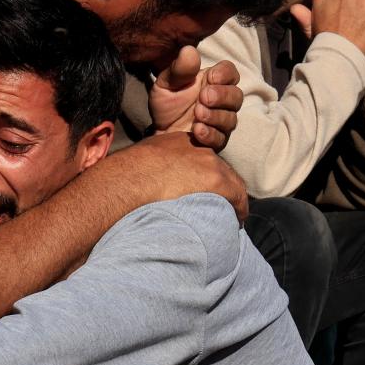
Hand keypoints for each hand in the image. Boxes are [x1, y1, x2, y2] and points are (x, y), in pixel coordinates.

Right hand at [119, 131, 248, 221]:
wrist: (127, 180)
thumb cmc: (125, 178)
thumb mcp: (140, 163)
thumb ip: (153, 168)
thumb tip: (148, 183)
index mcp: (181, 142)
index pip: (204, 161)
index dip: (207, 178)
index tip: (206, 192)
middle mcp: (199, 147)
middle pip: (221, 170)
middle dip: (224, 190)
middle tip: (224, 208)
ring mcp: (209, 162)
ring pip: (232, 183)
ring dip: (232, 201)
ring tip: (231, 218)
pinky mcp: (216, 180)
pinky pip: (237, 197)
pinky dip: (239, 209)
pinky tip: (236, 222)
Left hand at [149, 49, 241, 150]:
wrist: (158, 130)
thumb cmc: (166, 103)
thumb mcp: (166, 84)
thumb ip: (179, 69)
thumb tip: (189, 50)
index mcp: (212, 82)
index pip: (231, 72)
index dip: (225, 74)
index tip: (210, 77)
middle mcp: (221, 100)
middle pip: (236, 95)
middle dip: (222, 96)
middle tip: (203, 97)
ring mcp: (220, 121)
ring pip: (231, 118)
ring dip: (215, 116)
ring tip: (197, 114)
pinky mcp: (216, 140)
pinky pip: (221, 138)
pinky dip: (210, 134)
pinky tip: (197, 130)